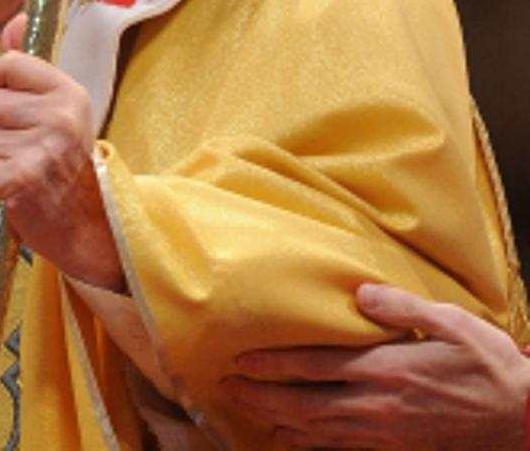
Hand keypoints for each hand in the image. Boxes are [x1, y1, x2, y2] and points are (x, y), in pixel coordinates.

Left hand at [0, 13, 121, 288]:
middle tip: (18, 150)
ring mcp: (44, 148)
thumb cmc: (63, 164)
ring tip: (19, 172)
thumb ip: (29, 66)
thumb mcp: (56, 108)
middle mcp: (61, 116)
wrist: (87, 225)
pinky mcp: (23, 180)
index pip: (7, 63)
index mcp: (69, 92)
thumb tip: (16, 18)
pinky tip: (10, 193)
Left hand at [222, 283, 529, 449]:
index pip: (312, 365)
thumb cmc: (491, 369)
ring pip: (317, 431)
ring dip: (279, 422)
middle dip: (262, 397)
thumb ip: (402, 307)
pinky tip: (294, 442)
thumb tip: (361, 292)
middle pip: (303, 403)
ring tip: (251, 414)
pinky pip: (342, 449)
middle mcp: (375, 405)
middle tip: (228, 389)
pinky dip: (312, 446)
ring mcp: (384, 433)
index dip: (271, 364)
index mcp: (383, 368)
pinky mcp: (395, 450)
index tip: (240, 360)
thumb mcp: (453, 323)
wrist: (524, 422)